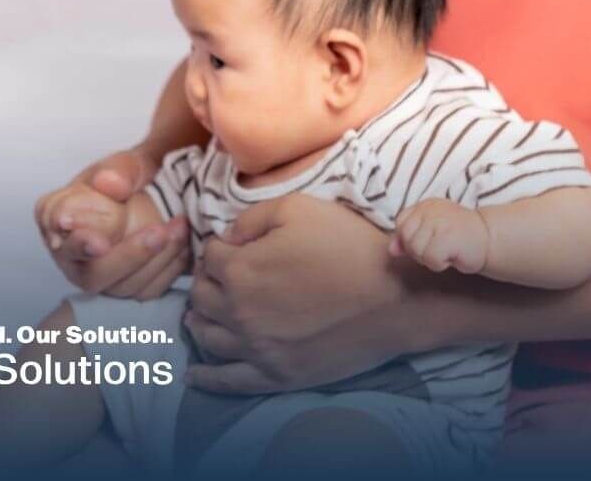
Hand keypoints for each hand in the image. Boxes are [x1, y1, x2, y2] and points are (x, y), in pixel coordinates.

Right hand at [35, 148, 190, 298]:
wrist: (153, 194)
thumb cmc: (129, 179)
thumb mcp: (128, 164)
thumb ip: (119, 170)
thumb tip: (110, 184)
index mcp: (57, 214)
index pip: (56, 230)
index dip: (79, 242)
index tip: (100, 244)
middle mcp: (70, 252)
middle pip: (91, 274)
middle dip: (127, 257)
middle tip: (157, 233)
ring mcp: (97, 274)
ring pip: (121, 287)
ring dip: (155, 260)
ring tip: (178, 227)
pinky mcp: (124, 287)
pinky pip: (145, 291)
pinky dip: (168, 269)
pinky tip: (181, 243)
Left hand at [183, 194, 415, 394]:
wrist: (397, 298)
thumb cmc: (349, 246)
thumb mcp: (297, 209)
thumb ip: (250, 218)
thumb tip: (226, 237)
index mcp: (240, 270)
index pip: (209, 257)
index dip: (217, 248)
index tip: (228, 247)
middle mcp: (240, 312)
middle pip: (201, 298)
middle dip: (206, 283)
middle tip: (216, 279)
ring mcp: (258, 349)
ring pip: (208, 337)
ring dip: (198, 323)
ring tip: (196, 318)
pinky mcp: (278, 375)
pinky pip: (229, 381)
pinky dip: (206, 378)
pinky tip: (193, 376)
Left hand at [390, 199, 489, 274]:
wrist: (491, 240)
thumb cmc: (458, 238)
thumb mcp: (431, 234)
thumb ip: (408, 239)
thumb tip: (391, 251)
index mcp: (424, 205)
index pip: (401, 225)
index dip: (412, 239)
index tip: (431, 240)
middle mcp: (430, 210)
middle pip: (406, 239)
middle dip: (420, 251)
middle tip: (441, 248)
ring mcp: (439, 222)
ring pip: (416, 251)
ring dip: (431, 259)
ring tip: (448, 251)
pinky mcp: (448, 236)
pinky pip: (430, 259)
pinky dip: (440, 264)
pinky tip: (453, 257)